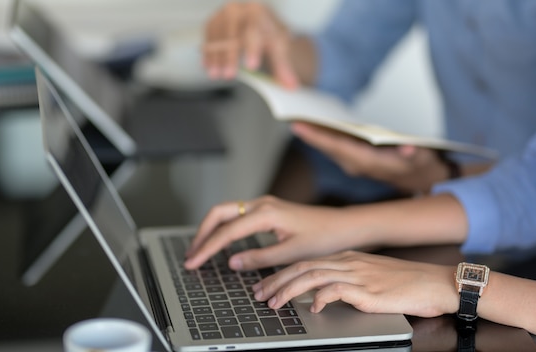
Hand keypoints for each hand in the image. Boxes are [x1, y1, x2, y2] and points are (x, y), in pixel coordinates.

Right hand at [184, 196, 352, 270]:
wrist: (344, 226)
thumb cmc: (324, 238)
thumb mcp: (292, 253)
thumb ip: (259, 258)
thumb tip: (231, 262)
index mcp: (266, 213)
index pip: (227, 231)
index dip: (207, 248)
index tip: (194, 263)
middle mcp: (262, 204)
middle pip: (219, 213)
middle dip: (202, 234)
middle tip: (191, 255)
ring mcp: (264, 205)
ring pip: (226, 212)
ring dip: (211, 230)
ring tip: (200, 250)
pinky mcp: (267, 210)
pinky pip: (237, 215)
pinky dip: (223, 228)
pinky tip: (220, 242)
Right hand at [203, 2, 298, 87]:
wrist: (259, 23)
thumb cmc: (269, 35)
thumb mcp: (279, 48)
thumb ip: (284, 67)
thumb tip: (291, 85)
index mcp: (258, 12)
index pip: (255, 30)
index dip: (252, 49)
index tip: (251, 66)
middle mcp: (239, 9)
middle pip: (232, 31)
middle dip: (230, 55)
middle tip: (229, 75)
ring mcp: (223, 14)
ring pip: (217, 35)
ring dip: (215, 57)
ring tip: (215, 75)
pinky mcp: (213, 21)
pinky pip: (207, 37)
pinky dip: (207, 53)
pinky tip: (207, 67)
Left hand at [252, 251, 457, 317]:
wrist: (435, 283)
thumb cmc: (406, 284)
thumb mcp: (369, 279)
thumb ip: (346, 283)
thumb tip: (321, 295)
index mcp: (347, 258)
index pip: (306, 262)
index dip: (282, 274)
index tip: (265, 286)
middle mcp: (348, 262)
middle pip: (302, 267)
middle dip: (276, 281)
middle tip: (258, 294)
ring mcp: (358, 274)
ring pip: (312, 276)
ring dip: (289, 290)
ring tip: (274, 303)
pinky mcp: (368, 289)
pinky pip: (337, 289)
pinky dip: (320, 297)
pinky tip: (313, 307)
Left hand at [291, 122, 449, 193]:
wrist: (420, 180)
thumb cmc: (419, 166)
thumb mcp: (422, 158)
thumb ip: (413, 154)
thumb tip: (408, 148)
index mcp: (367, 163)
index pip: (336, 147)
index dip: (317, 137)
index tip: (298, 127)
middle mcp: (355, 164)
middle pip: (326, 146)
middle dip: (308, 132)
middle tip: (289, 115)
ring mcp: (353, 163)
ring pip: (328, 146)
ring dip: (313, 133)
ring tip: (297, 115)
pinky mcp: (353, 159)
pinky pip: (333, 146)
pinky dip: (322, 135)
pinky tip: (314, 123)